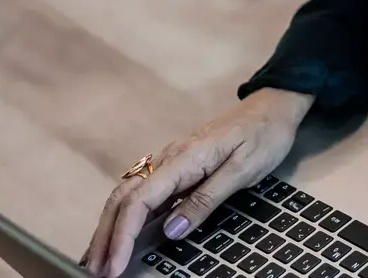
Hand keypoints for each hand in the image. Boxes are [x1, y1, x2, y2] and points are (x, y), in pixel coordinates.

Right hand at [83, 88, 313, 275]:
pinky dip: (124, 215)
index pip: (140, 200)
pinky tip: (119, 232)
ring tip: (97, 259)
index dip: (123, 235)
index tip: (114, 266)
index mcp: (184, 159)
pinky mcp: (175, 166)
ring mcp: (169, 161)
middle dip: (105, 236)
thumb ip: (207, 199)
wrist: (272, 106)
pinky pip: (141, 192)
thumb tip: (171, 231)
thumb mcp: (244, 169)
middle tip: (95, 271)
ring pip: (126, 194)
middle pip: (123, 198)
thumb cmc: (264, 135)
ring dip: (109, 227)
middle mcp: (168, 158)